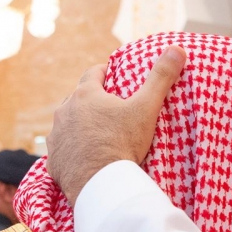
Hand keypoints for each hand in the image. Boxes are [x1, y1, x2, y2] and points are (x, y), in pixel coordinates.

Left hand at [46, 46, 185, 205]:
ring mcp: (56, 136)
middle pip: (77, 99)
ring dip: (78, 126)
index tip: (112, 74)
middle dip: (91, 101)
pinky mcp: (54, 160)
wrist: (100, 182)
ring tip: (96, 135)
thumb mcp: (146, 108)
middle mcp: (65, 111)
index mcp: (85, 95)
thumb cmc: (123, 142)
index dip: (104, 72)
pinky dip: (72, 151)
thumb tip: (177, 49)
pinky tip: (84, 159)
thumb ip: (161, 78)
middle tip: (109, 109)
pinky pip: (61, 151)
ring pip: (67, 124)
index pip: (93, 74)